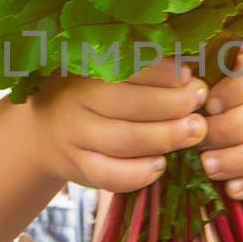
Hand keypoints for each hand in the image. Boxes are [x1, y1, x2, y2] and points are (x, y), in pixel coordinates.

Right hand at [30, 57, 209, 193]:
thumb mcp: (100, 69)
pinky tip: (160, 166)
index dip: (162, 72)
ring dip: (164, 137)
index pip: (126, 67)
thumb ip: (137, 66)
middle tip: (200, 101)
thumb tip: (190, 69)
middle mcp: (75, 101)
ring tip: (195, 132)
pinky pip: (108, 175)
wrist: (42, 130)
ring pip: (123, 141)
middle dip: (172, 104)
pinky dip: (137, 174)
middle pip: (128, 104)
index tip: (189, 75)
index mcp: (83, 68)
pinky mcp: (77, 168)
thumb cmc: (87, 93)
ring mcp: (74, 137)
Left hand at [198, 42, 242, 207]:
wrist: (238, 121)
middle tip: (199, 144)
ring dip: (240, 160)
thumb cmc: (214, 94)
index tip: (208, 106)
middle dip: (229, 131)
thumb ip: (198, 74)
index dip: (234, 90)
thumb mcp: (206, 77)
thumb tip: (181, 73)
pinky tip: (233, 188)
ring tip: (209, 168)